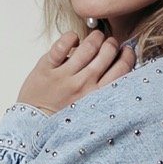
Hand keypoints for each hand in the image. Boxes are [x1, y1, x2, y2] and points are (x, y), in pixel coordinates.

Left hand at [16, 29, 135, 114]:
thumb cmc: (64, 118)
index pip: (123, 68)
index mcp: (98, 96)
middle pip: (108, 52)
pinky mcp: (47, 68)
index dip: (128, 54)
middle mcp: (84, 85)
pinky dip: (71, 37)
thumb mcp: (92, 108)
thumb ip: (105, 91)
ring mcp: (65, 76)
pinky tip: (73, 40)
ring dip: (95, 37)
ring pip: (89, 46)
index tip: (125, 50)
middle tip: (108, 44)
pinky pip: (62, 44)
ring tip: (95, 39)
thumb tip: (119, 67)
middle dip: (112, 43)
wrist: (34, 126)